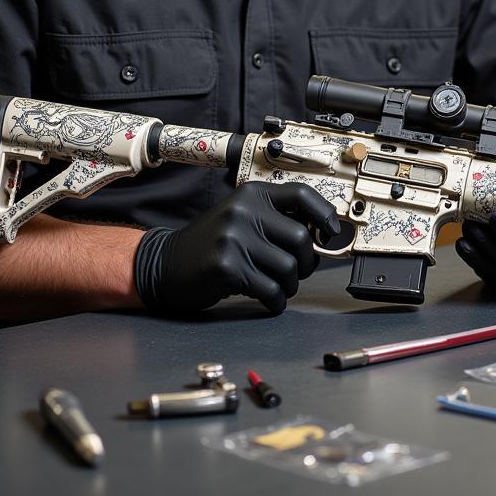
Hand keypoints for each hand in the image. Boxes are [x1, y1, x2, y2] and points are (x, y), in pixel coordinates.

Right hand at [133, 181, 340, 314]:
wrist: (165, 264)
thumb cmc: (211, 244)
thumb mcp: (241, 218)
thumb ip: (274, 219)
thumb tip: (319, 234)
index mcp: (252, 195)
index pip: (301, 194)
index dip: (324, 214)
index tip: (330, 232)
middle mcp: (244, 211)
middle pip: (301, 238)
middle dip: (307, 262)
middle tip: (299, 272)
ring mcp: (234, 239)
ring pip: (288, 267)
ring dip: (290, 285)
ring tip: (279, 286)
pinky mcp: (228, 268)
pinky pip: (270, 289)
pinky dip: (276, 301)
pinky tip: (269, 301)